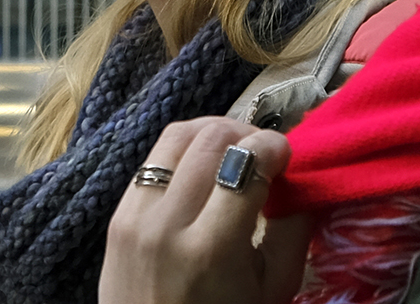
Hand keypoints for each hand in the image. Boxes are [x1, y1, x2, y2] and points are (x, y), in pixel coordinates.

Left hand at [99, 117, 310, 303]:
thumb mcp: (274, 287)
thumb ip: (294, 225)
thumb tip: (301, 174)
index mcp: (211, 248)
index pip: (246, 161)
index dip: (275, 146)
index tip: (286, 156)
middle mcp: (166, 224)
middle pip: (212, 138)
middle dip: (248, 134)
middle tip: (262, 154)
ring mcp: (134, 216)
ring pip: (178, 134)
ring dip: (214, 132)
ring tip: (234, 151)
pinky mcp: (117, 214)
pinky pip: (155, 157)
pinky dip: (185, 150)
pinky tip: (201, 168)